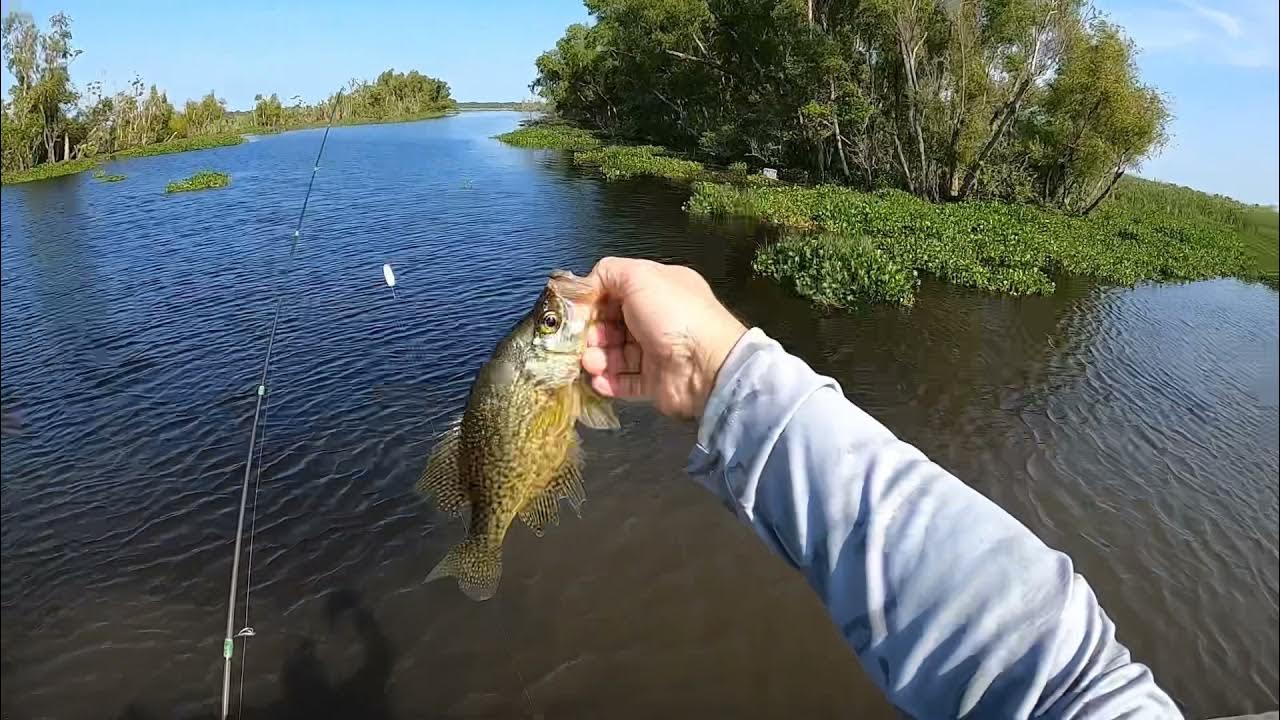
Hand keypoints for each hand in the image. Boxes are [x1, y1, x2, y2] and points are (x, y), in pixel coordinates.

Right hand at [582, 257, 747, 418]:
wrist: (705, 364)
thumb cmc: (672, 314)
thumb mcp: (639, 276)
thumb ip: (607, 272)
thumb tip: (586, 285)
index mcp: (658, 289)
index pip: (616, 292)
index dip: (594, 301)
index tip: (577, 313)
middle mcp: (657, 319)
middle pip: (612, 325)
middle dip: (593, 333)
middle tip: (585, 342)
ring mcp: (656, 352)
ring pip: (615, 354)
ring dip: (597, 358)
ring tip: (591, 363)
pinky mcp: (654, 382)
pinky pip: (624, 381)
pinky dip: (609, 381)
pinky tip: (599, 381)